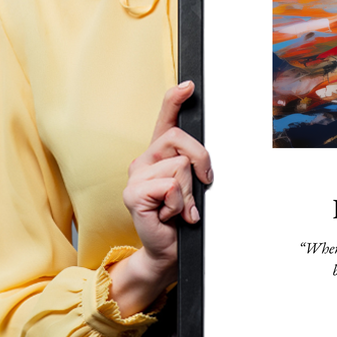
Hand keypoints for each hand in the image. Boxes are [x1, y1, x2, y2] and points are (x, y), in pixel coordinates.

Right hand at [108, 81, 212, 315]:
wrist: (168, 250)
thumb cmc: (182, 217)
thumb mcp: (193, 186)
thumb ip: (194, 165)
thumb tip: (204, 158)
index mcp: (159, 155)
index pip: (165, 119)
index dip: (175, 100)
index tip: (189, 85)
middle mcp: (144, 160)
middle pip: (180, 139)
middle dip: (201, 161)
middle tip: (202, 185)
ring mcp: (135, 176)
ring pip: (180, 166)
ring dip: (189, 192)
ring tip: (180, 208)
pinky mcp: (133, 194)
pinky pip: (170, 186)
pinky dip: (179, 204)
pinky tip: (170, 215)